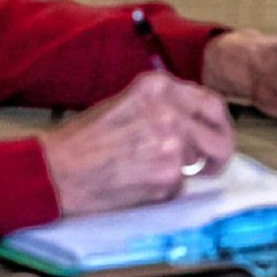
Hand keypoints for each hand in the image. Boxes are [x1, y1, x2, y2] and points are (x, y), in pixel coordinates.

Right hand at [40, 69, 236, 215]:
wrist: (56, 170)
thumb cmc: (84, 138)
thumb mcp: (127, 103)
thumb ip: (164, 107)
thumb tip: (196, 125)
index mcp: (159, 87)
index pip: (212, 104)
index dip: (219, 124)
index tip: (218, 136)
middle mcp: (171, 112)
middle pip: (220, 137)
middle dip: (218, 155)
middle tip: (209, 166)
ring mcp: (173, 145)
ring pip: (200, 163)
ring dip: (184, 172)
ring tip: (151, 172)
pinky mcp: (168, 177)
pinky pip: (180, 186)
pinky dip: (165, 189)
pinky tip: (136, 183)